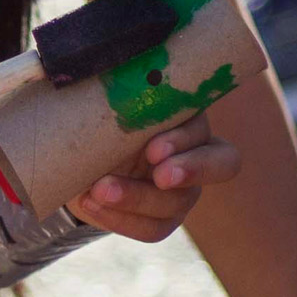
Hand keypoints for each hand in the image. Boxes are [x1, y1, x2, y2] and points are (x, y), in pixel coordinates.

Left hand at [64, 116, 236, 241]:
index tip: (153, 149)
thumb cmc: (96, 122)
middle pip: (222, 164)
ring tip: (98, 190)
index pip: (211, 115)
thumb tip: (106, 67)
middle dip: (192, 169)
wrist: (75, 158)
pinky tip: (91, 203)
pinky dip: (120, 219)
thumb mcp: (107, 109)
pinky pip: (152, 228)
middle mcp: (196, 154)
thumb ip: (120, 99)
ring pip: (177, 202)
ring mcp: (183, 191)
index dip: (187, 139)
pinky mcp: (162, 219)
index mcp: (191, 118)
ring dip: (137, 198)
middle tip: (159, 176)